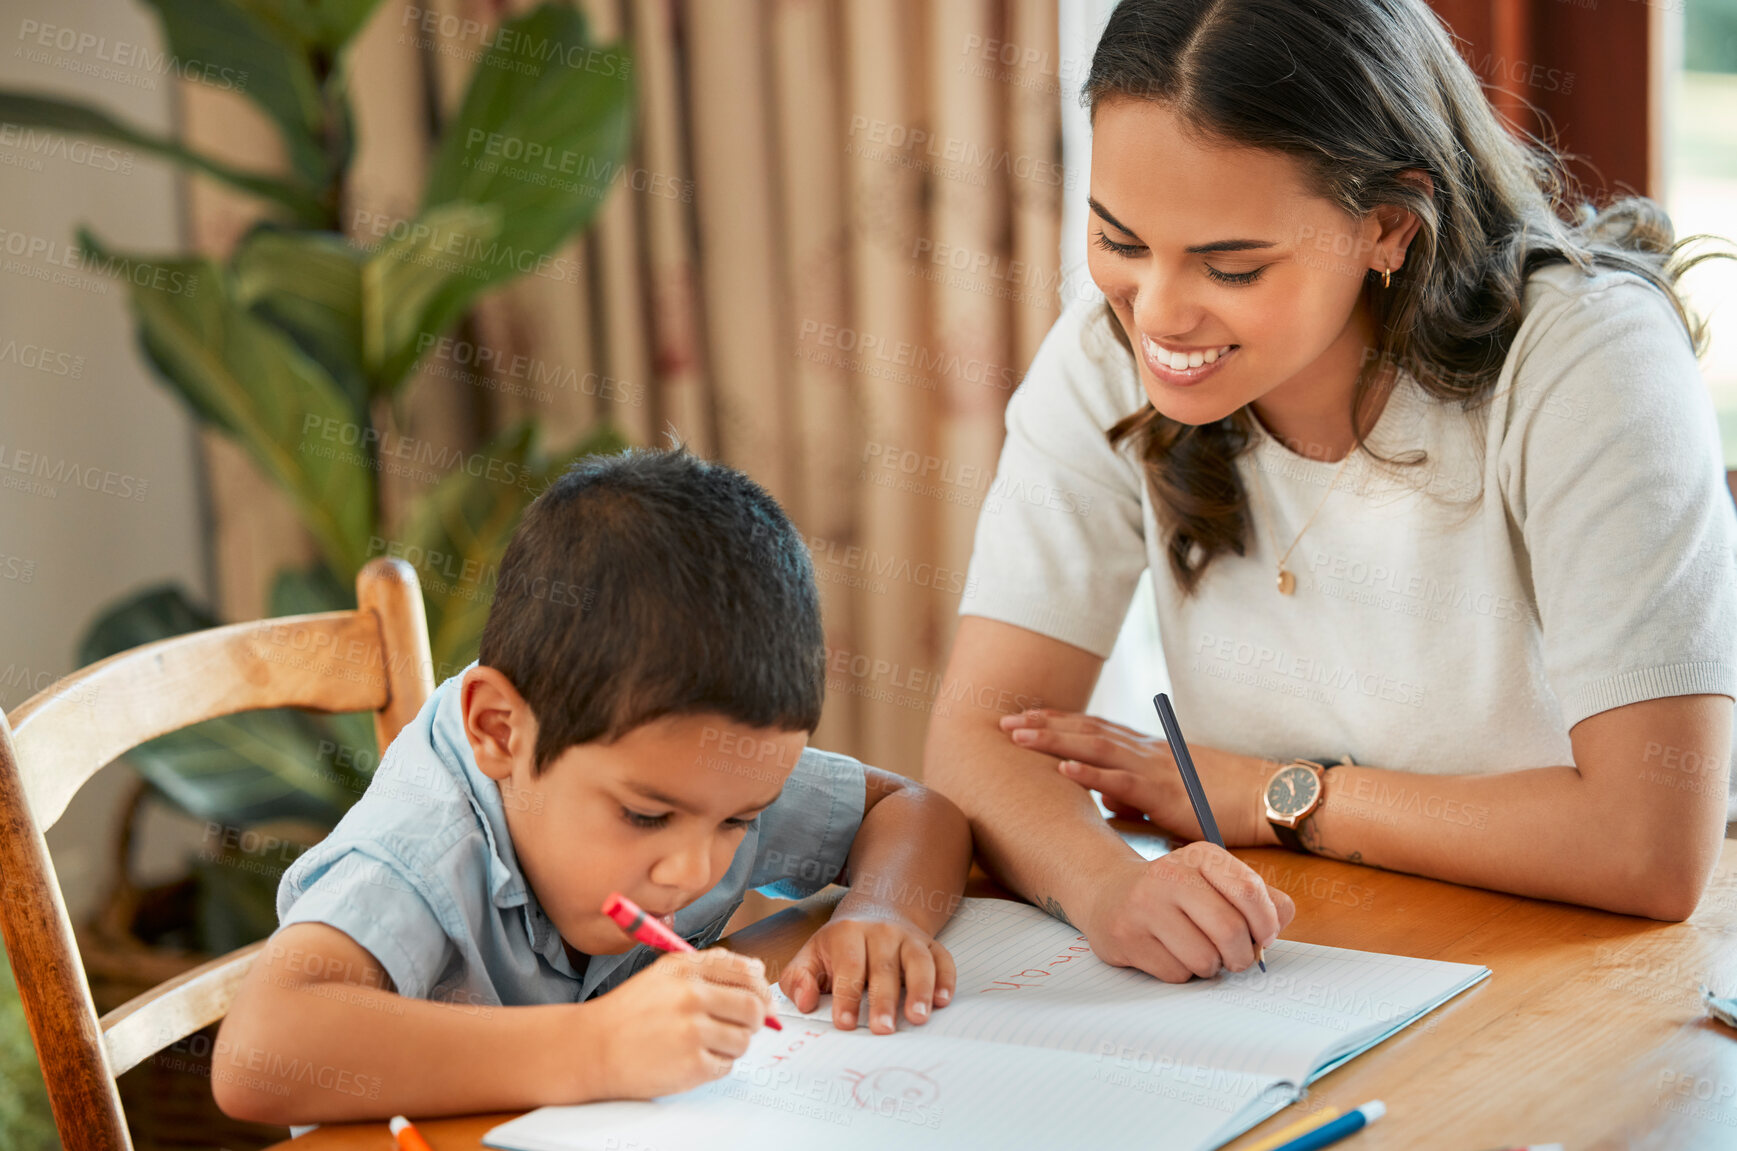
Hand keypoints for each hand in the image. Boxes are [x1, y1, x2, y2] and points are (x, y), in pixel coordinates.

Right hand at [586, 949, 773, 1098]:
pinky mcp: (692, 1065)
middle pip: (753, 1007)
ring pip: (743, 1040)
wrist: (591, 1048)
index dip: (761, 988)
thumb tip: (758, 975)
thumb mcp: (664, 975)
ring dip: (732, 1044)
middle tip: (740, 1026)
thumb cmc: (628, 1013)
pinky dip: (715, 1065)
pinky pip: (726, 1066)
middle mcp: (692, 996)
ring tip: (706, 1043)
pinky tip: (692, 1059)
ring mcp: (692, 1032)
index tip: (762, 1000)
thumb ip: (710, 969)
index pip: (747, 972)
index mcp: (687, 969)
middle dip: (755, 1019)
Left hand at [778, 908, 957, 1033]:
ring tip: (917, 1017)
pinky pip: (943, 959)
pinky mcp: (931, 945)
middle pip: (884, 967)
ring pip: (918, 961)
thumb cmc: (840, 946)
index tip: (845, 1023)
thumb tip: (805, 1003)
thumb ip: (798, 980)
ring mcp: (909, 937)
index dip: (847, 995)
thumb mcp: (811, 955)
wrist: (877, 911)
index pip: (848, 966)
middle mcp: (881, 932)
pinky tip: (942, 1001)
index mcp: (847, 934)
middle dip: (883, 1000)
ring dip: (920, 989)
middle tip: (883, 1030)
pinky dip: (946, 980)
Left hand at [999, 708, 1276, 845]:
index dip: (1059, 722)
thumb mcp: (1173, 794)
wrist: (1266, 797)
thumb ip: (1136, 795)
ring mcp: (1155, 768)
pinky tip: (1062, 769)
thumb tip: (1105, 799)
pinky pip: (1120, 780)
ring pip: (1095, 747)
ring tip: (1019, 737)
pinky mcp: (1165, 793)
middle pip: (1086, 730)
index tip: (1026, 718)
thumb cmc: (1226, 800)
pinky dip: (1089, 773)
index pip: (1095, 727)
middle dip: (1043, 725)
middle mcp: (1147, 751)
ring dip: (1053, 741)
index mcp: (1149, 749)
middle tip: (1004, 723)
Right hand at [1080, 841, 1296, 982]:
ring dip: (1211, 967)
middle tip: (1236, 958)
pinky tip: (1169, 953)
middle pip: (1230, 929)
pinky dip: (1182, 972)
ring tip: (1199, 953)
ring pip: (1204, 958)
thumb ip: (1259, 897)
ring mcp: (1144, 905)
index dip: (1266, 923)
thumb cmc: (1177, 893)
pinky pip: (1176, 973)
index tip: (1264, 936)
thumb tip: (1279, 922)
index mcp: (1201, 856)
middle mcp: (1170, 874)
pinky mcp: (1126, 936)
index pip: (1250, 890)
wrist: (1109, 893)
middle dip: (1242, 955)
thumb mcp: (1216, 881)